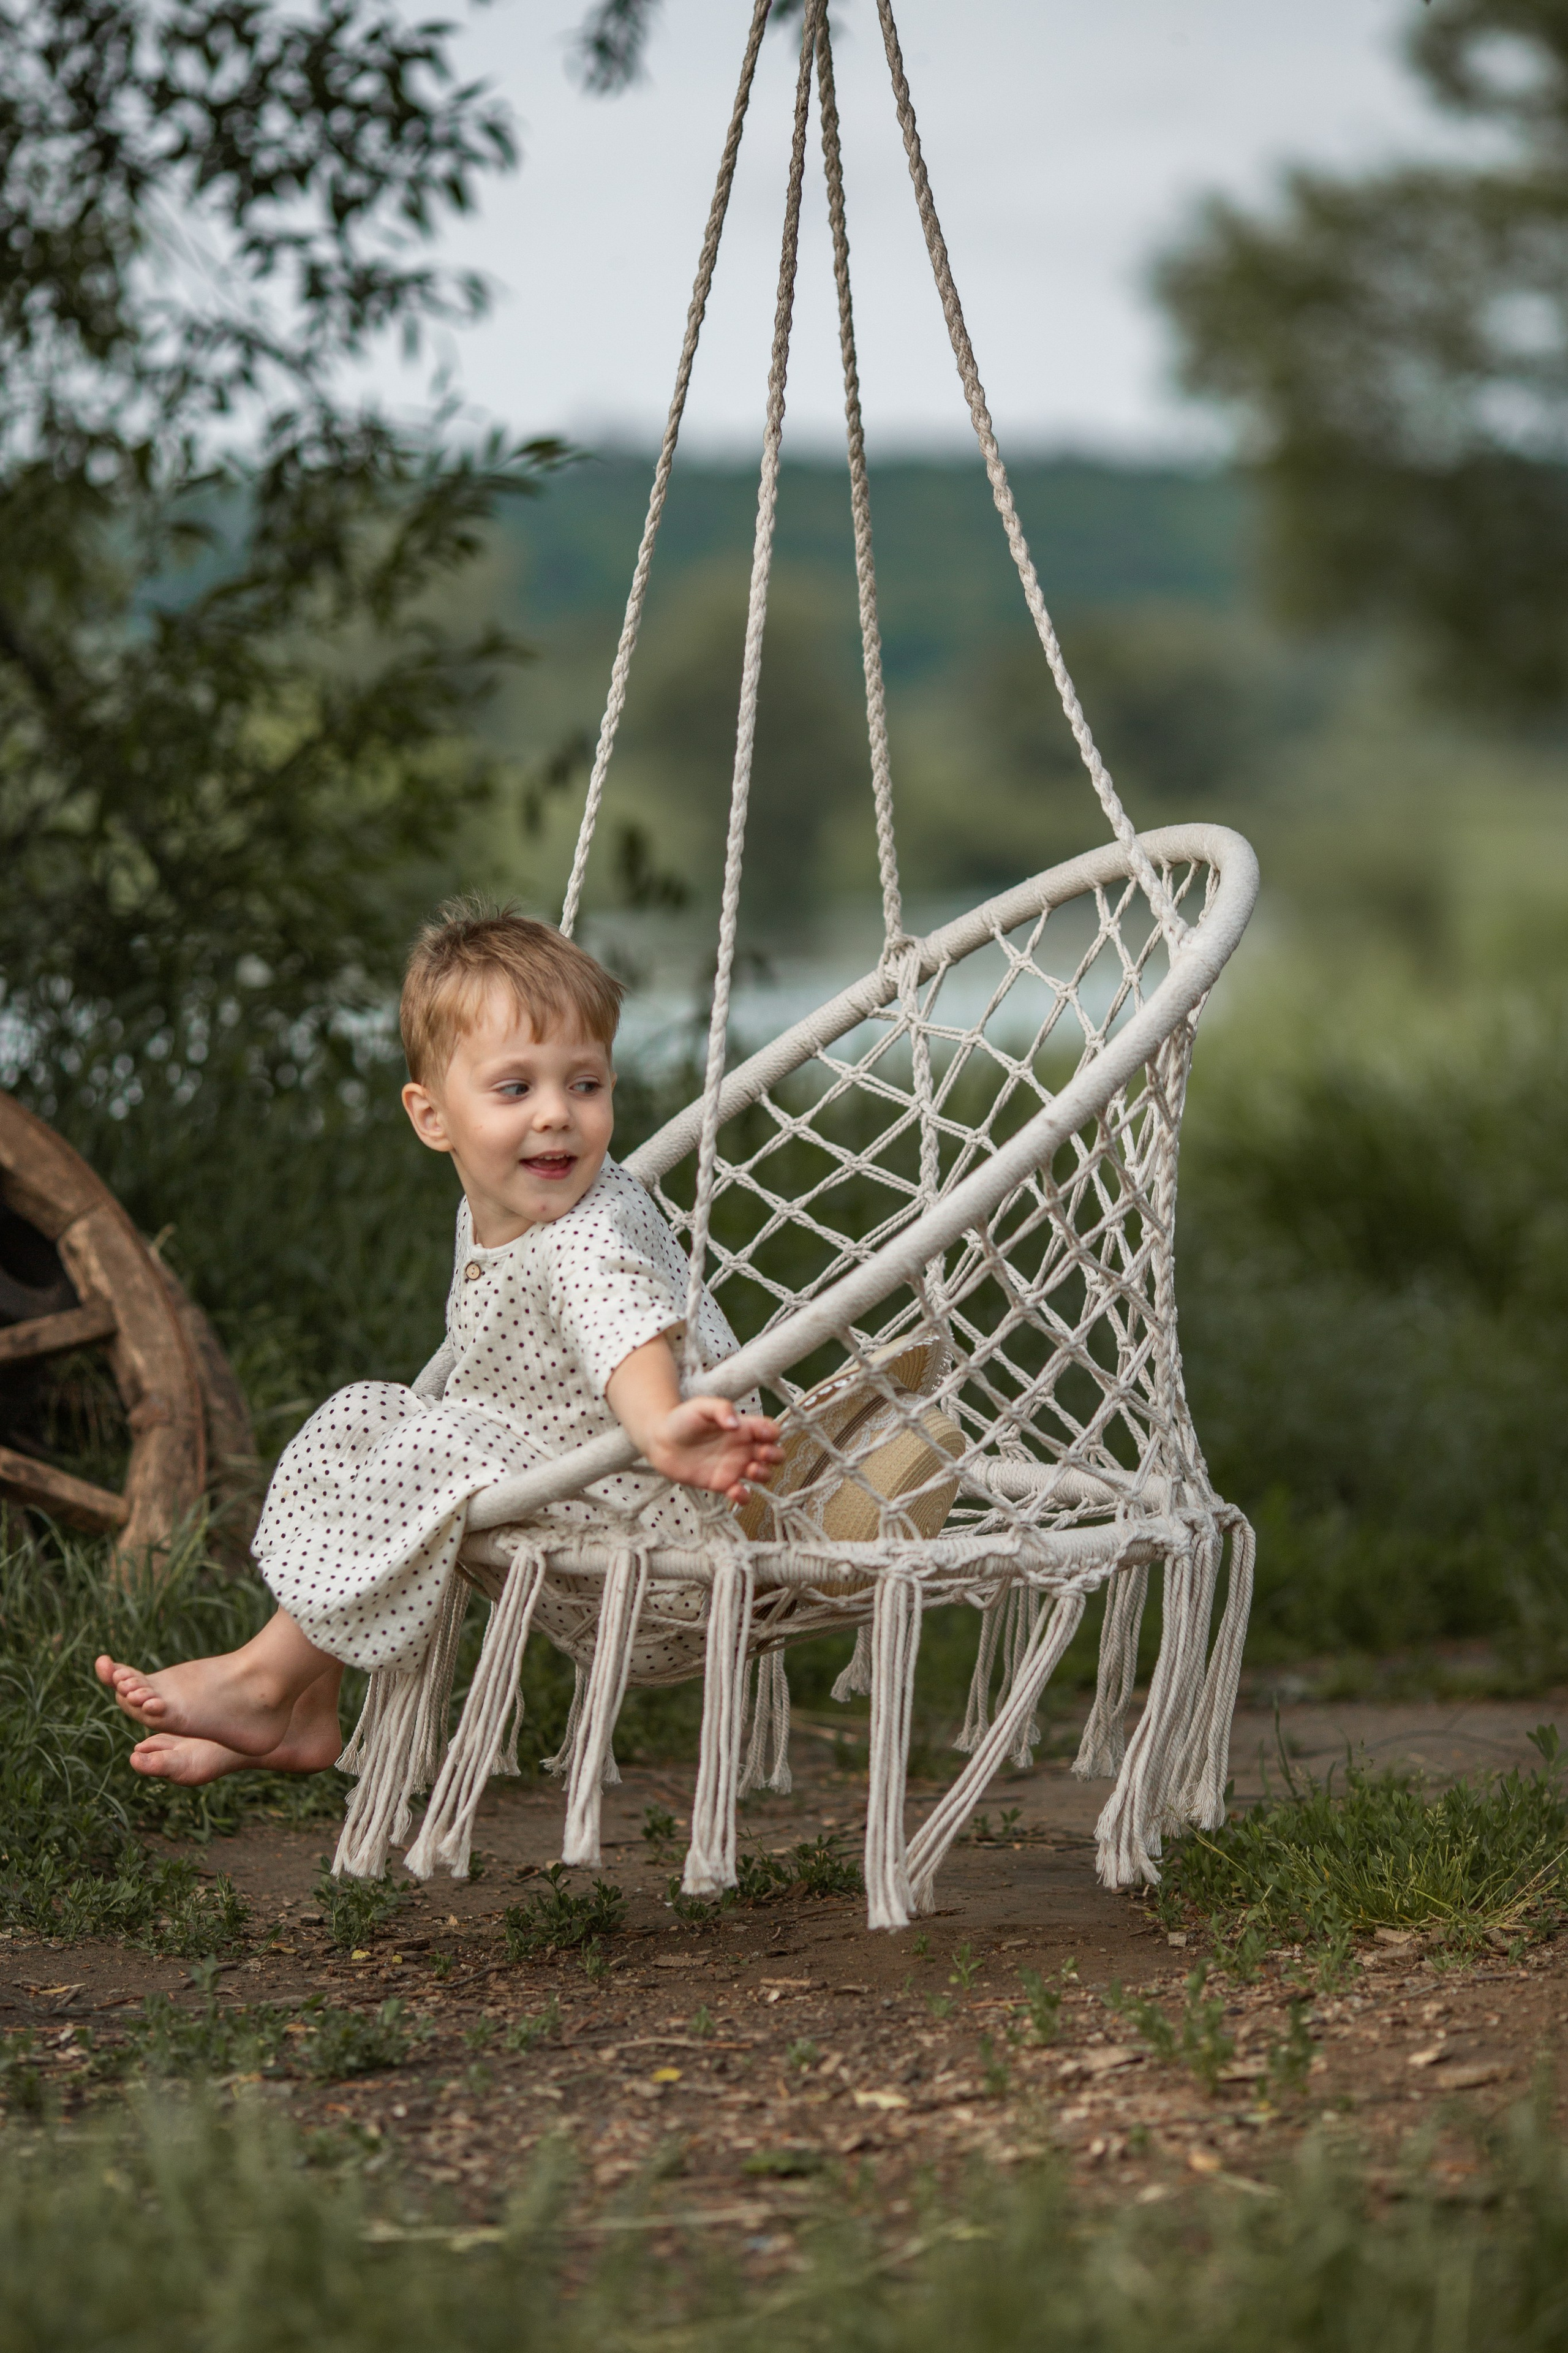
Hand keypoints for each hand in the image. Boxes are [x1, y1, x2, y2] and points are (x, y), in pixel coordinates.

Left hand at [640, 1395, 783, 1504]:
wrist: (660, 1442)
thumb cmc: (681, 1419)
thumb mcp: (701, 1406)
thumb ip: (720, 1409)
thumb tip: (736, 1424)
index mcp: (743, 1427)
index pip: (770, 1430)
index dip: (773, 1433)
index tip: (764, 1436)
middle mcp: (743, 1448)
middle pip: (775, 1454)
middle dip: (776, 1456)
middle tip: (761, 1455)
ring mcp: (734, 1467)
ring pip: (764, 1475)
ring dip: (764, 1475)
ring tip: (749, 1470)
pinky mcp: (722, 1484)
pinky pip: (742, 1495)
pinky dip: (744, 1497)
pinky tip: (734, 1490)